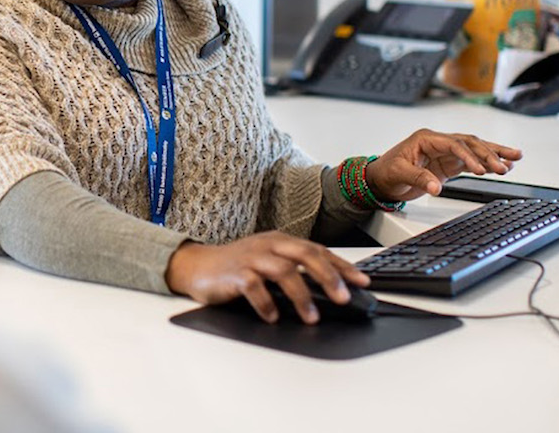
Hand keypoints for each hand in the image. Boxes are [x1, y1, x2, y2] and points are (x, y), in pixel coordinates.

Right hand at [164, 231, 369, 324]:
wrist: (197, 266)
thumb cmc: (237, 266)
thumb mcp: (269, 262)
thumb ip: (295, 271)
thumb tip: (330, 292)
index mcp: (281, 241)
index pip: (318, 250)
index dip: (342, 266)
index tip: (362, 282)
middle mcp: (269, 245)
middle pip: (305, 255)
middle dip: (328, 277)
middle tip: (343, 297)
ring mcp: (251, 258)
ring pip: (283, 271)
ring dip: (301, 295)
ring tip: (312, 316)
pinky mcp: (234, 274)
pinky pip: (254, 287)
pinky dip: (266, 303)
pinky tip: (274, 317)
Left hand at [366, 128, 521, 203]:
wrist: (379, 180)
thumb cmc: (386, 172)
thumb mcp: (399, 174)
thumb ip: (418, 178)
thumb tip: (435, 187)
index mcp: (426, 138)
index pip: (454, 144)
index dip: (469, 156)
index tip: (480, 170)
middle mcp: (438, 142)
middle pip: (469, 144)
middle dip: (489, 153)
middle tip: (505, 165)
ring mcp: (444, 153)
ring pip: (474, 150)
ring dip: (494, 154)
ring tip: (515, 157)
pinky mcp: (448, 164)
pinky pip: (472, 162)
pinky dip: (486, 164)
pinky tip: (503, 166)